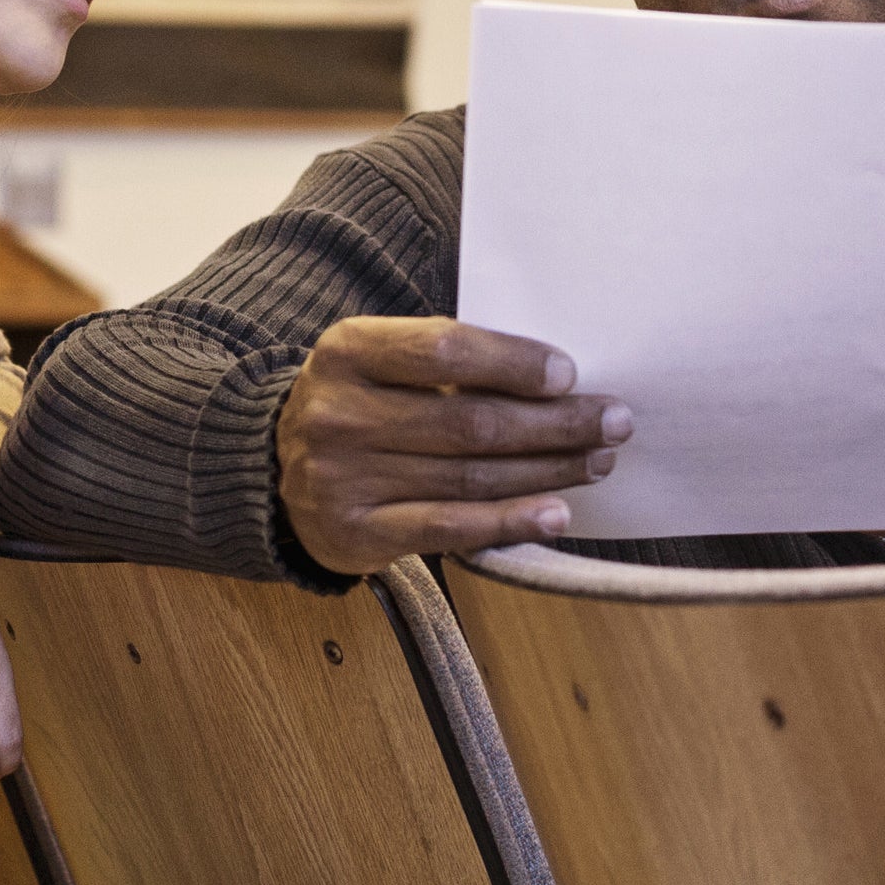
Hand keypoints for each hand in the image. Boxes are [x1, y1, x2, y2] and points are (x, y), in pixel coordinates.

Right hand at [275, 316, 631, 573]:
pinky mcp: (357, 534)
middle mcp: (339, 414)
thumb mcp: (379, 360)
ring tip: (597, 462)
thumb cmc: (356, 403)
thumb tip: (556, 379)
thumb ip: (446, 361)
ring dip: (546, 470)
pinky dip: (510, 522)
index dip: (513, 362)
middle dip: (554, 423)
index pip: (443, 350)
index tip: (569, 374)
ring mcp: (344, 479)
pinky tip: (556, 513)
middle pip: (470, 421)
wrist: (272, 469)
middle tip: (612, 421)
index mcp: (348, 351)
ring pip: (469, 477)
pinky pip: (449, 528)